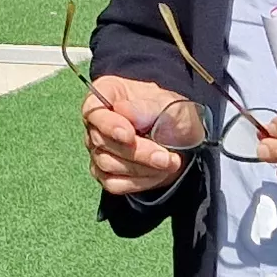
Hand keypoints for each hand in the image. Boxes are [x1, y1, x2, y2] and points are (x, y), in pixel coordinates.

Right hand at [83, 74, 193, 195]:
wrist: (183, 136)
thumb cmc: (170, 112)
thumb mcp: (167, 103)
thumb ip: (145, 107)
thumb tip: (123, 111)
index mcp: (107, 93)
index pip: (93, 109)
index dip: (108, 124)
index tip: (129, 135)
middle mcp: (96, 122)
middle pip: (101, 141)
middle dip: (137, 152)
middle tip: (165, 157)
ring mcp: (98, 149)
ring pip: (107, 165)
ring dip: (142, 168)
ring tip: (169, 162)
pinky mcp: (105, 173)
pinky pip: (114, 183)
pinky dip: (140, 181)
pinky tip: (159, 173)